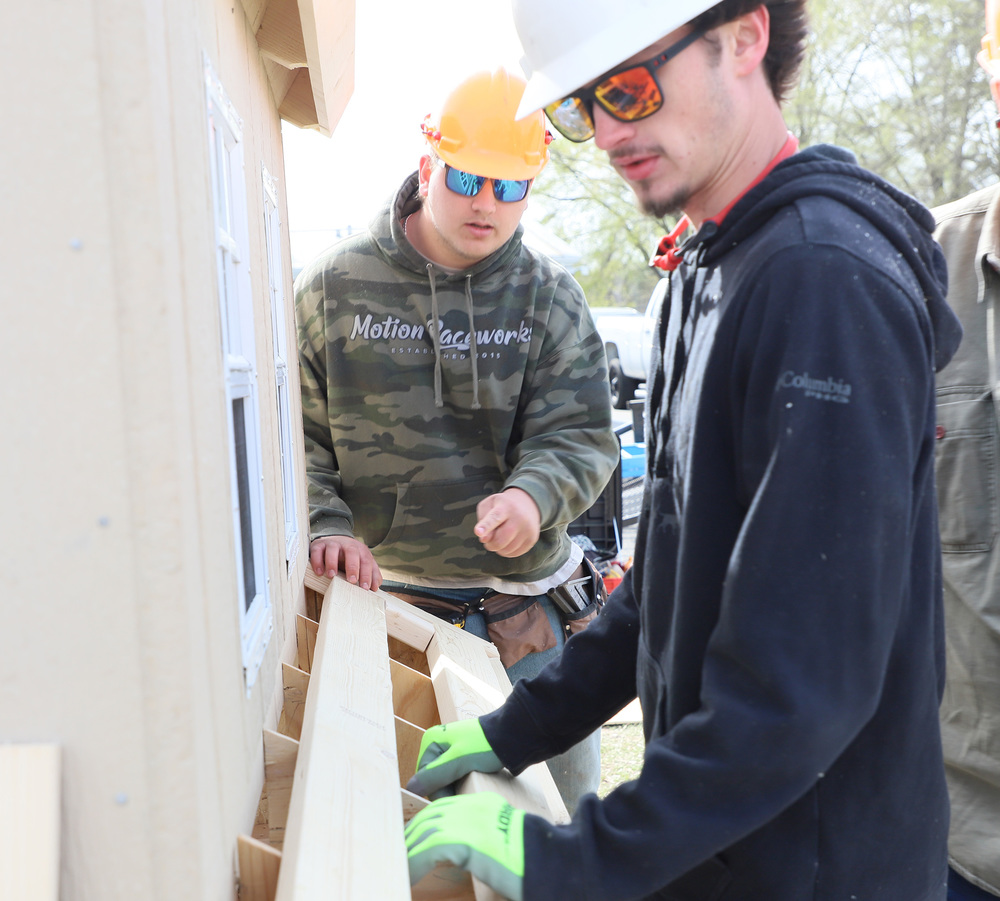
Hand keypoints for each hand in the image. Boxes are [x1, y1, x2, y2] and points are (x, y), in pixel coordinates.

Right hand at [309, 535, 381, 590]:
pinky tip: (319, 572)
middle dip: (352, 566)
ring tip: (332, 576)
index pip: (366, 561)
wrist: (334, 541)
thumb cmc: (349, 557)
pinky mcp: (319, 546)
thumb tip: (376, 586)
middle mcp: (347, 545)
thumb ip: (372, 573)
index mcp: (360, 550)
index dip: (367, 574)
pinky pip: (317, 551)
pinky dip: (317, 561)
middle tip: (351, 580)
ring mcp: (332, 544)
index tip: (365, 587)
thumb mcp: (362, 563)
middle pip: (352, 552)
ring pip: (332, 549)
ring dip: (332, 563)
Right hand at [406, 718, 501, 798]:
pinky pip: (455, 774)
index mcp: (431, 740)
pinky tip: (471, 785)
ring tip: (468, 792)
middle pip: (434, 777)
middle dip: (446, 790)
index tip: (453, 801)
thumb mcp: (459, 762)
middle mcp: (437, 743)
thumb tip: (410, 789)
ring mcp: (450, 749)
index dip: (437, 791)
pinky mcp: (462, 755)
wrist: (512, 736)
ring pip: (445, 778)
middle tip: (463, 798)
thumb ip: (435, 775)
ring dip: (454, 788)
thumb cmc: (485, 747)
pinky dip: (461, 782)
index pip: (424, 776)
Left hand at [406, 792, 524, 900]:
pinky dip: (415, 864)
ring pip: (426, 832)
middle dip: (413, 834)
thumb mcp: (506, 837)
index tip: (415, 837)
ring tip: (401, 866)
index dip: (426, 823)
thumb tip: (471, 850)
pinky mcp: (463, 841)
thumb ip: (486, 835)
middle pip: (431, 816)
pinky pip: (427, 851)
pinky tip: (409, 876)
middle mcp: (472, 807)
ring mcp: (467, 821)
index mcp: (483, 804)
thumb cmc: (533, 855)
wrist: (547, 857)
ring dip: (410, 851)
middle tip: (402, 851)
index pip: (444, 807)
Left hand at [474, 488, 540, 557]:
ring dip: (498, 549)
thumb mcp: (489, 504)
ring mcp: (528, 529)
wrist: (527, 503)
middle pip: (500, 539)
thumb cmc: (503, 506)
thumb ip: (482, 520)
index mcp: (506, 506)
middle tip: (488, 540)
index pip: (495, 518)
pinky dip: (507, 552)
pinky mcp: (532, 539)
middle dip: (490, 544)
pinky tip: (507, 542)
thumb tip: (485, 539)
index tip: (478, 532)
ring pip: (507, 549)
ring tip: (499, 538)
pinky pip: (515, 553)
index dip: (486, 526)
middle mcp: (519, 517)